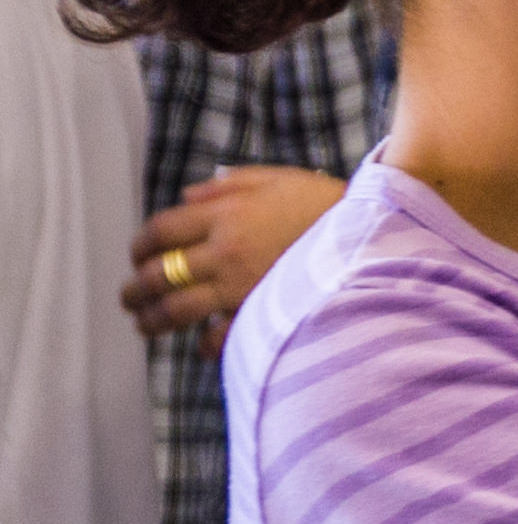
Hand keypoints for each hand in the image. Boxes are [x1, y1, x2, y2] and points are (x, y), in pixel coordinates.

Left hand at [123, 165, 348, 351]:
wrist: (381, 238)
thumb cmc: (334, 206)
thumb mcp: (281, 179)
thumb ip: (230, 184)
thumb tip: (187, 196)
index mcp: (225, 214)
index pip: (160, 231)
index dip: (140, 246)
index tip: (138, 256)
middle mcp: (225, 250)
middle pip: (157, 273)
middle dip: (135, 289)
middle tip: (129, 298)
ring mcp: (242, 286)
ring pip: (176, 309)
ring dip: (153, 320)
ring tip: (147, 326)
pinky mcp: (263, 314)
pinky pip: (219, 337)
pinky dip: (206, 344)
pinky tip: (202, 345)